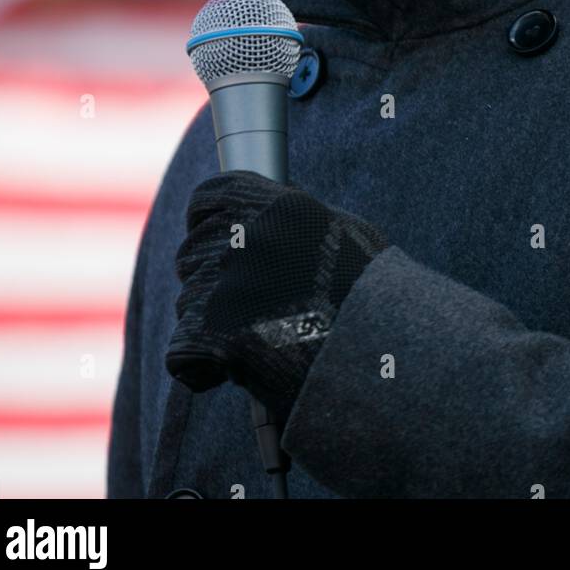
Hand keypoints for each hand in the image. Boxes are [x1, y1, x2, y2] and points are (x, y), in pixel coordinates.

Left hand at [165, 170, 389, 417]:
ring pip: (190, 302)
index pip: (210, 197)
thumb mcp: (350, 236)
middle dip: (209, 278)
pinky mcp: (220, 335)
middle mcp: (251, 236)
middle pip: (195, 252)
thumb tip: (276, 202)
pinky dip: (200, 366)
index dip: (205, 220)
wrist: (386, 359)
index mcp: (281, 207)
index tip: (208, 236)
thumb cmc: (374, 299)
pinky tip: (228, 371)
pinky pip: (183, 350)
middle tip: (241, 306)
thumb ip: (302, 216)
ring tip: (256, 341)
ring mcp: (233, 285)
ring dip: (211, 323)